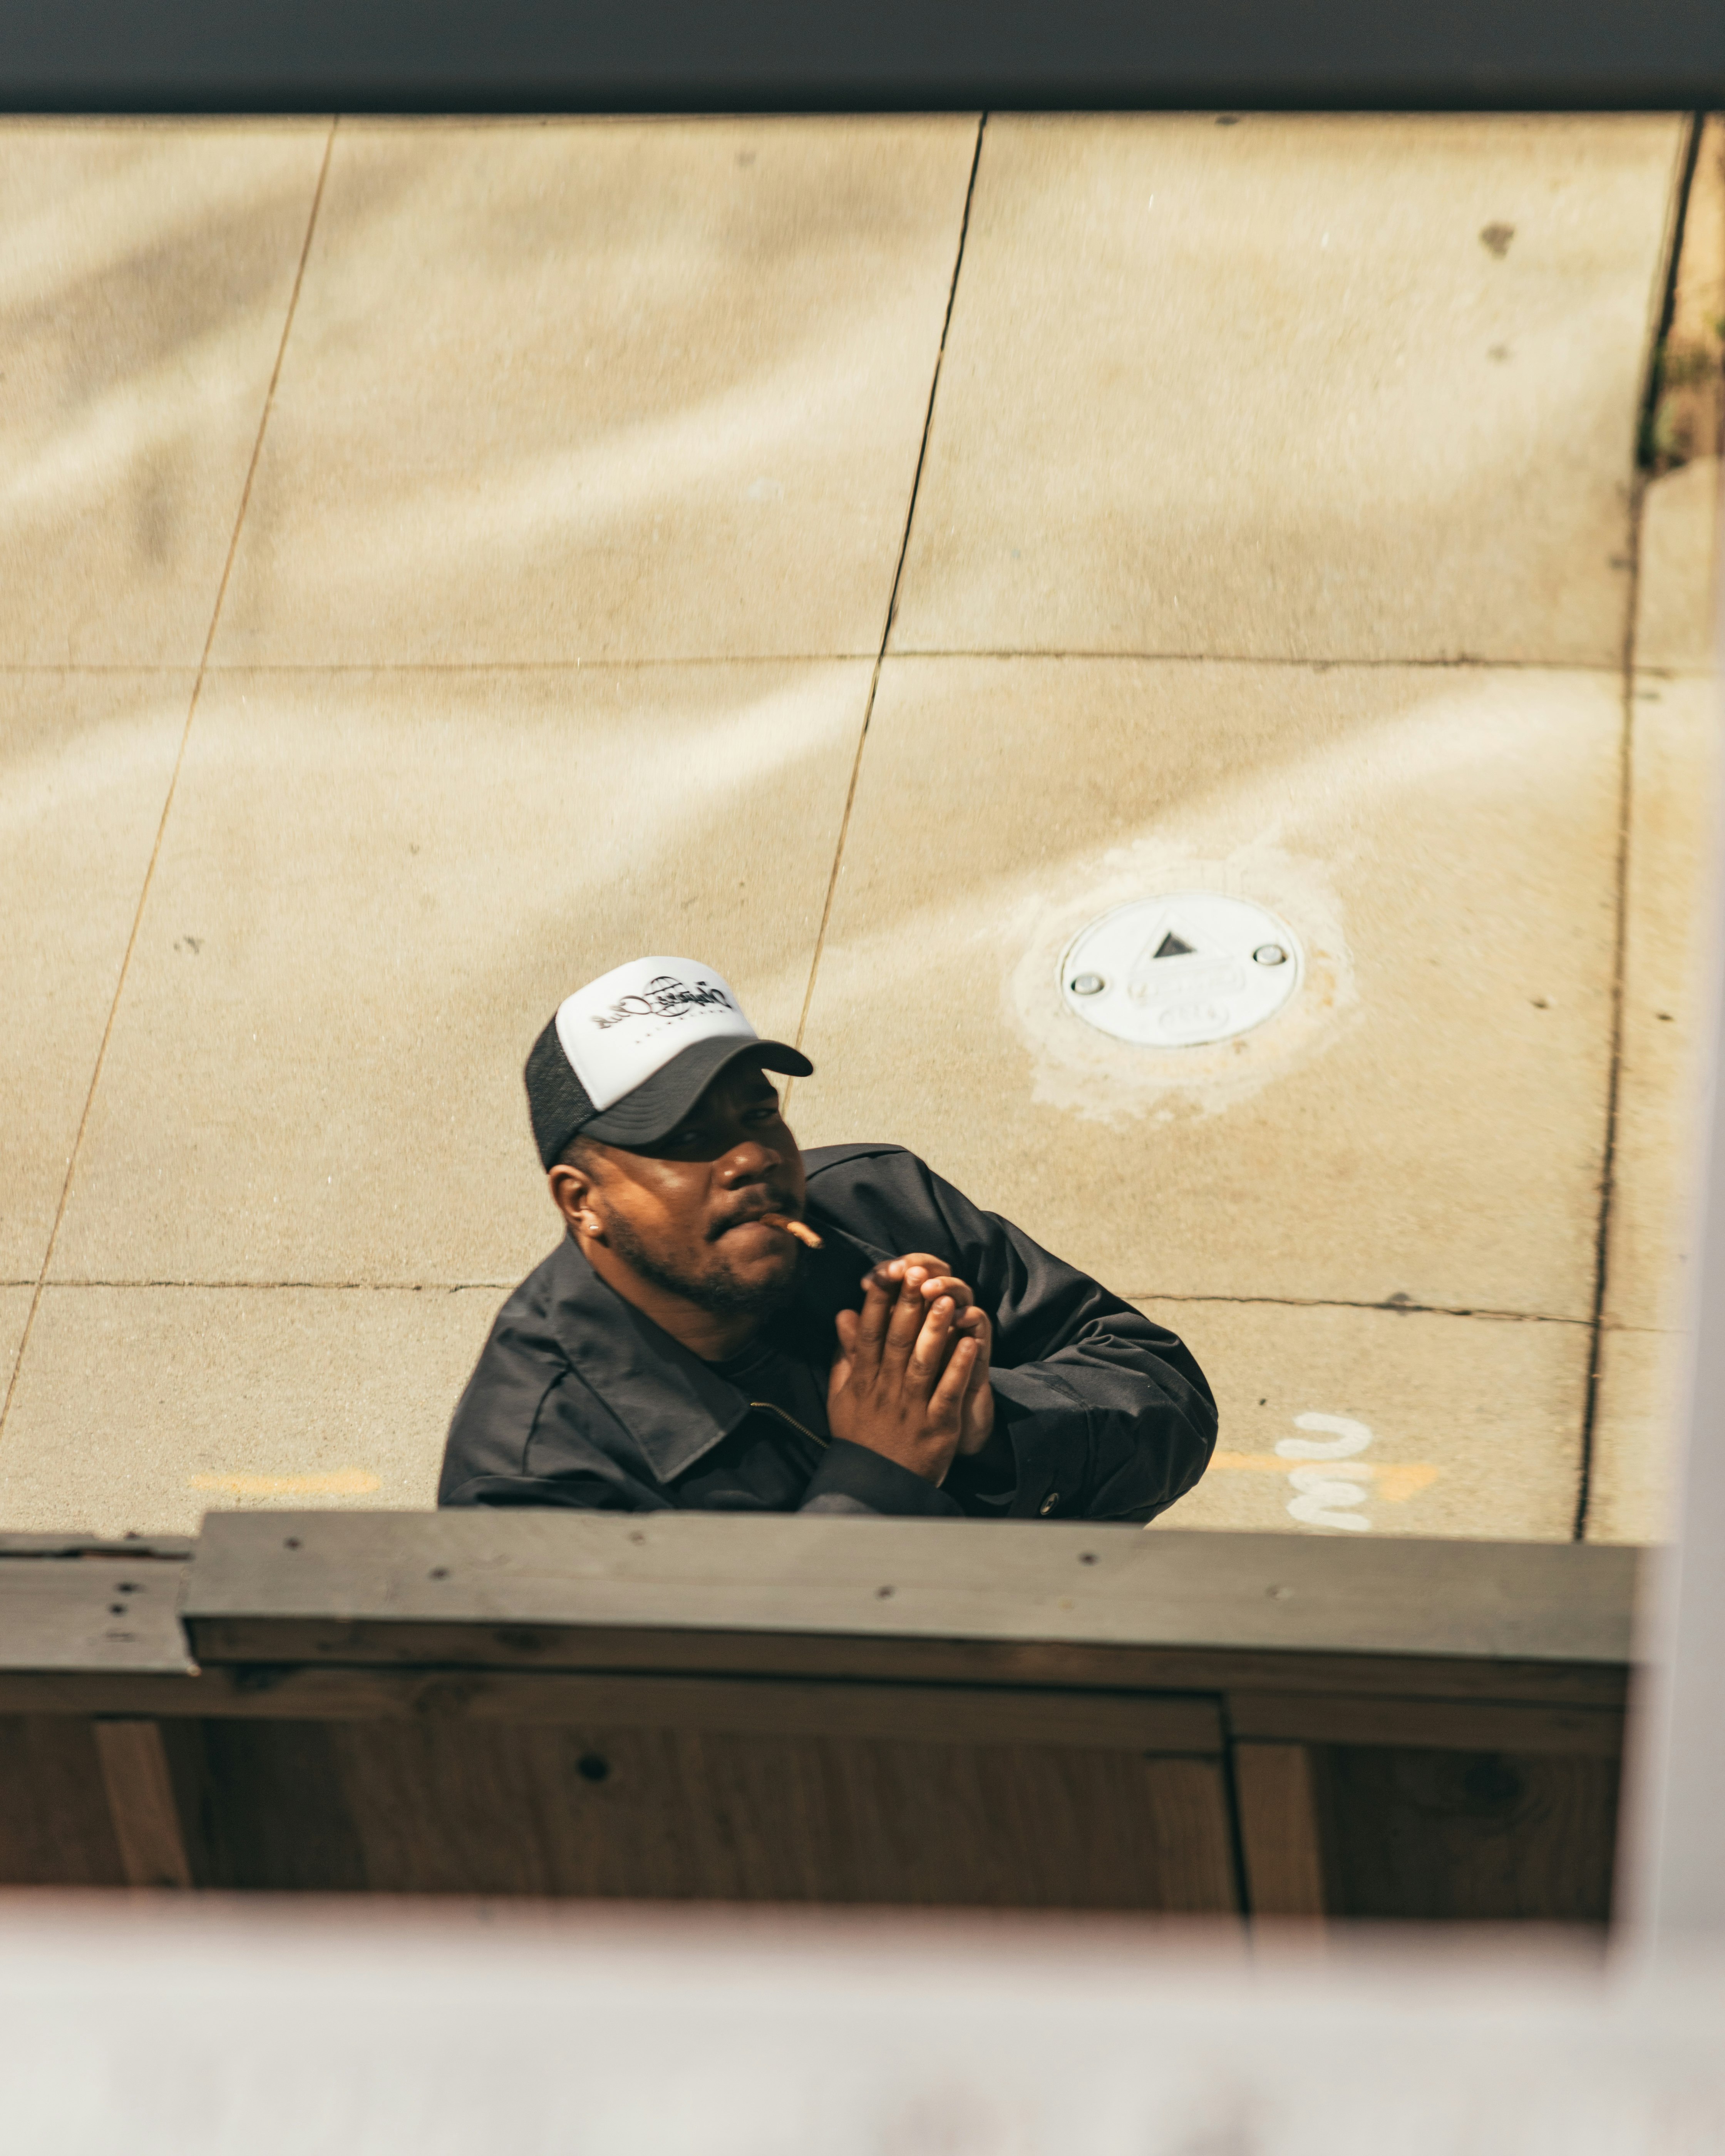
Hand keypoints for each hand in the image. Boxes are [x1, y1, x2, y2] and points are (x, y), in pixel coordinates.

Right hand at [861, 1255, 994, 1457]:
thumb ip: (845, 1355)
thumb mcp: (842, 1397)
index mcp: (862, 1382)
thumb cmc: (860, 1436)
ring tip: (948, 1299)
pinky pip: (949, 1392)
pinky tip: (971, 1343)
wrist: (876, 1485)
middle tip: (918, 1272)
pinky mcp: (937, 1426)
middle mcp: (884, 1391)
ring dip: (935, 1329)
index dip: (877, 1302)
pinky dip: (959, 1367)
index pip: (869, 1335)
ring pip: (923, 1363)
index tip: (885, 1273)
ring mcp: (911, 1409)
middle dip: (908, 1305)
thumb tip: (843, 1315)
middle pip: (896, 1341)